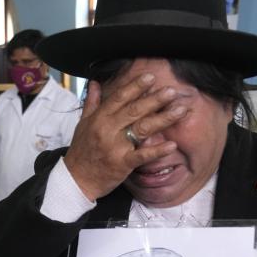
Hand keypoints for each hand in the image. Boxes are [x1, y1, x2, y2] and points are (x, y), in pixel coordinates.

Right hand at [63, 74, 188, 200]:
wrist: (76, 179)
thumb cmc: (81, 151)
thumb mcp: (82, 124)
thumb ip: (92, 103)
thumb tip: (94, 83)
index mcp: (99, 118)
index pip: (119, 98)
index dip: (136, 86)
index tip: (151, 77)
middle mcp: (107, 129)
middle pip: (134, 110)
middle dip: (155, 99)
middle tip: (172, 91)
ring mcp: (115, 147)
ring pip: (142, 128)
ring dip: (163, 119)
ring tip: (180, 110)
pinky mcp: (122, 164)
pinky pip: (142, 155)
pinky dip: (157, 150)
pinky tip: (172, 145)